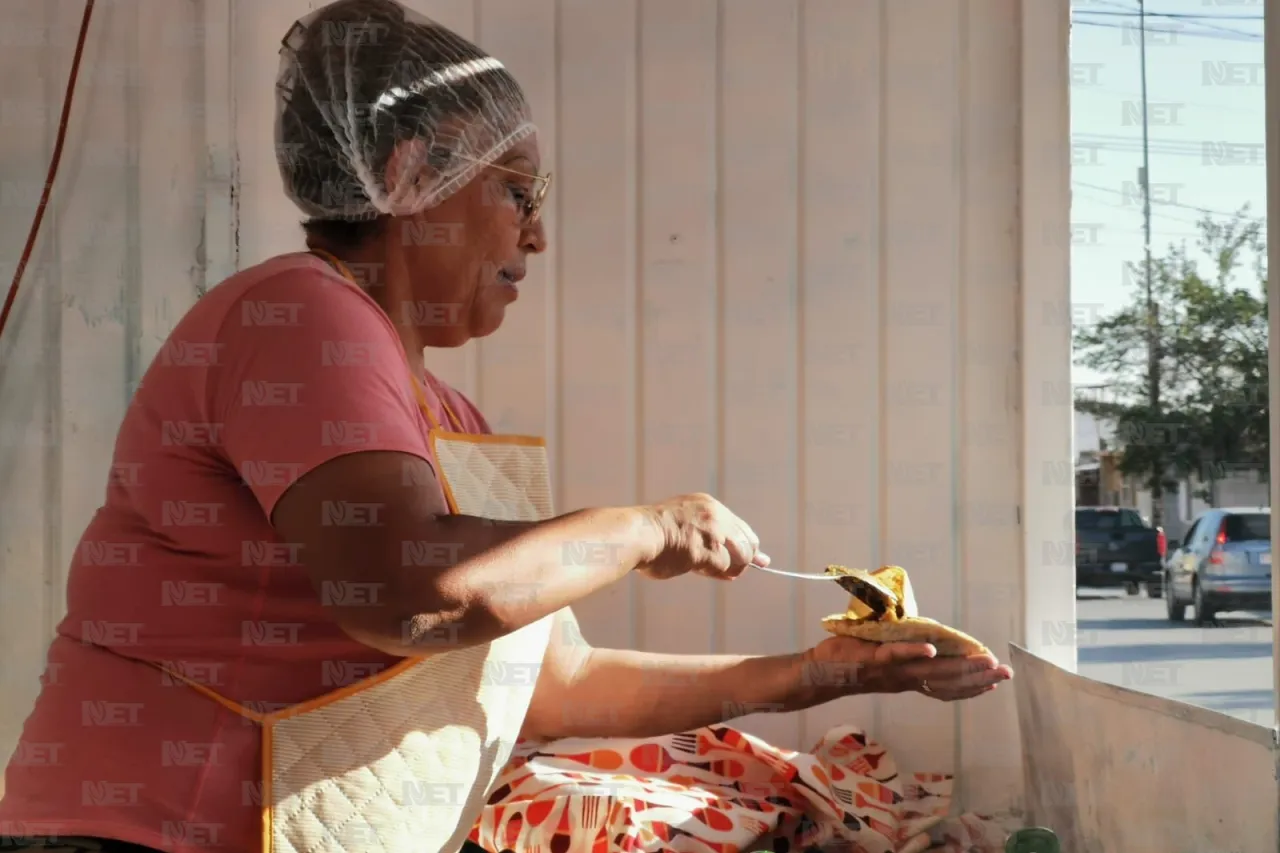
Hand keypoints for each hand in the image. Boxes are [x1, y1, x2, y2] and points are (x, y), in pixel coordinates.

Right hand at [634, 493, 768, 580]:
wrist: (636, 535)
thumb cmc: (654, 536)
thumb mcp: (685, 526)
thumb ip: (709, 538)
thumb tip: (733, 564)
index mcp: (707, 505)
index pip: (741, 527)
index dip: (750, 546)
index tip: (758, 560)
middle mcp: (714, 515)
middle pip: (748, 543)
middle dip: (745, 560)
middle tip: (735, 572)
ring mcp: (711, 532)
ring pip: (740, 557)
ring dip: (728, 568)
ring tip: (702, 566)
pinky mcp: (706, 550)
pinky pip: (723, 567)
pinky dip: (713, 572)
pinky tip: (696, 568)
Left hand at [798, 636, 1012, 702]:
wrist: (816, 673)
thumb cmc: (848, 663)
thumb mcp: (882, 658)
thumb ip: (902, 653)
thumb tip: (922, 639)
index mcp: (907, 679)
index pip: (945, 686)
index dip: (971, 686)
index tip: (996, 683)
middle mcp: (903, 679)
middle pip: (947, 680)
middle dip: (978, 677)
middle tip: (1006, 674)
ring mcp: (890, 670)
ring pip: (929, 670)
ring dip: (959, 667)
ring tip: (985, 663)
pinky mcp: (872, 657)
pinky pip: (896, 655)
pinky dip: (914, 652)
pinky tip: (933, 649)